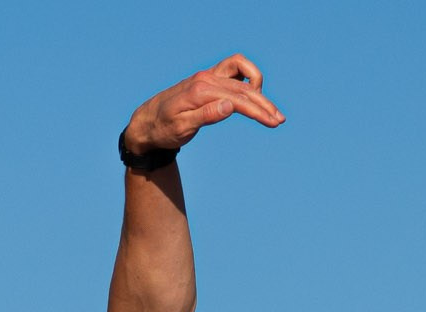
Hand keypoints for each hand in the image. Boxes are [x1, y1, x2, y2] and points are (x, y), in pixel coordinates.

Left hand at [127, 55, 283, 155]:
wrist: (147, 121)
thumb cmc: (162, 128)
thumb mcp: (181, 128)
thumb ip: (205, 116)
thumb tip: (231, 105)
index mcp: (200, 91)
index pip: (238, 99)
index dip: (258, 111)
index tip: (273, 123)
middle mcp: (206, 79)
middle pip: (244, 88)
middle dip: (264, 104)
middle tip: (278, 120)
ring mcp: (208, 76)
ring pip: (243, 75)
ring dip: (259, 89)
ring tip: (267, 110)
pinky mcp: (209, 79)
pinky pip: (234, 69)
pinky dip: (247, 77)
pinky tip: (252, 94)